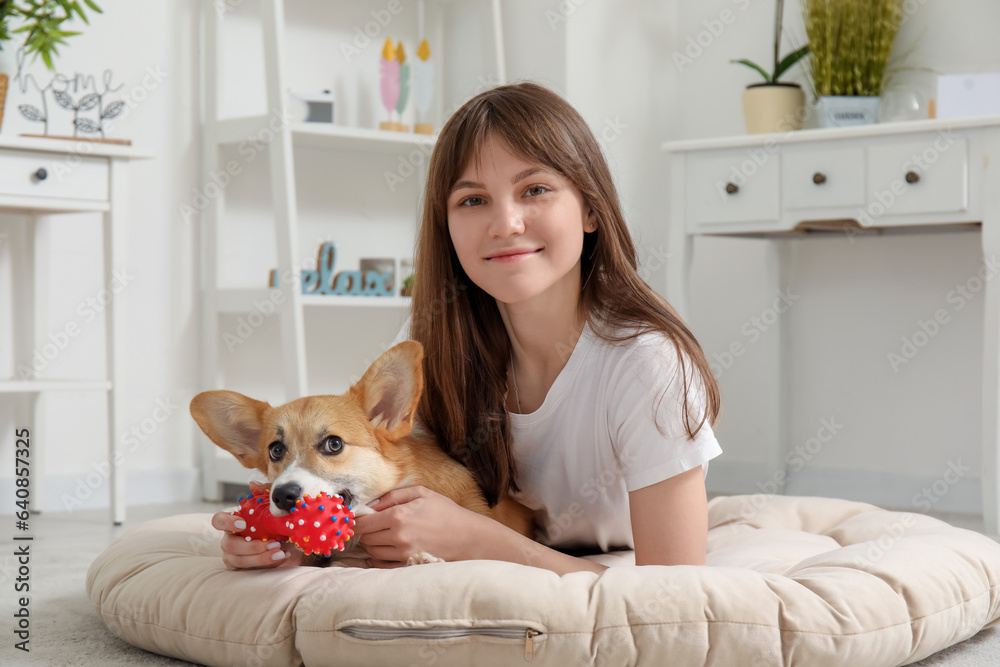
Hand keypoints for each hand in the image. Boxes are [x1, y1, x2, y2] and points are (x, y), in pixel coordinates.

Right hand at [211, 480, 305, 569]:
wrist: (292, 540)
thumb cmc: (277, 521)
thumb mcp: (275, 505)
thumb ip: (266, 493)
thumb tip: (253, 484)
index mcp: (233, 522)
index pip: (218, 520)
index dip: (226, 523)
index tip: (243, 524)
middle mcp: (229, 538)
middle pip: (229, 544)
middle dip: (252, 546)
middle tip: (274, 543)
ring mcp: (233, 555)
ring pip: (238, 560)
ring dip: (260, 558)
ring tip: (280, 552)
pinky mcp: (242, 568)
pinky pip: (248, 570)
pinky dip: (266, 565)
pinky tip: (281, 557)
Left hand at [354, 486, 483, 567]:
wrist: (468, 537)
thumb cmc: (446, 513)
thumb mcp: (422, 494)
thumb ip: (394, 496)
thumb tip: (372, 504)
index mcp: (399, 516)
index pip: (364, 523)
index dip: (357, 521)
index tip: (358, 520)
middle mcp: (398, 537)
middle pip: (366, 538)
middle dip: (365, 533)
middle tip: (372, 527)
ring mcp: (403, 554)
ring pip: (372, 552)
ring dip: (372, 545)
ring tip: (381, 537)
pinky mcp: (408, 566)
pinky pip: (382, 566)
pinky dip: (377, 560)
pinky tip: (382, 553)